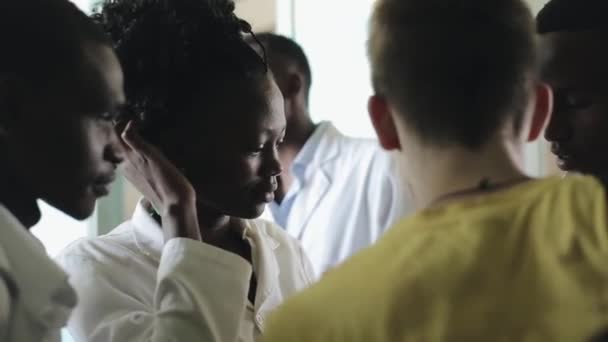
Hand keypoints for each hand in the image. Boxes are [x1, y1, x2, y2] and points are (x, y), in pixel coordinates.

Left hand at [119, 121, 200, 241]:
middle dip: (121, 127)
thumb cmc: (166, 181)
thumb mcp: (152, 158)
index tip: (126, 109)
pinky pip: (133, 158)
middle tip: (131, 114)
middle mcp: (125, 165)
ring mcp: (133, 172)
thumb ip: (136, 141)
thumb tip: (126, 123)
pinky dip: (135, 148)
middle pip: (117, 142)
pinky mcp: (141, 177)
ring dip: (128, 138)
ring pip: (124, 150)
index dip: (118, 120)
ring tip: (137, 126)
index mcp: (125, 159)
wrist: (176, 206)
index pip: (114, 135)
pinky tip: (144, 145)